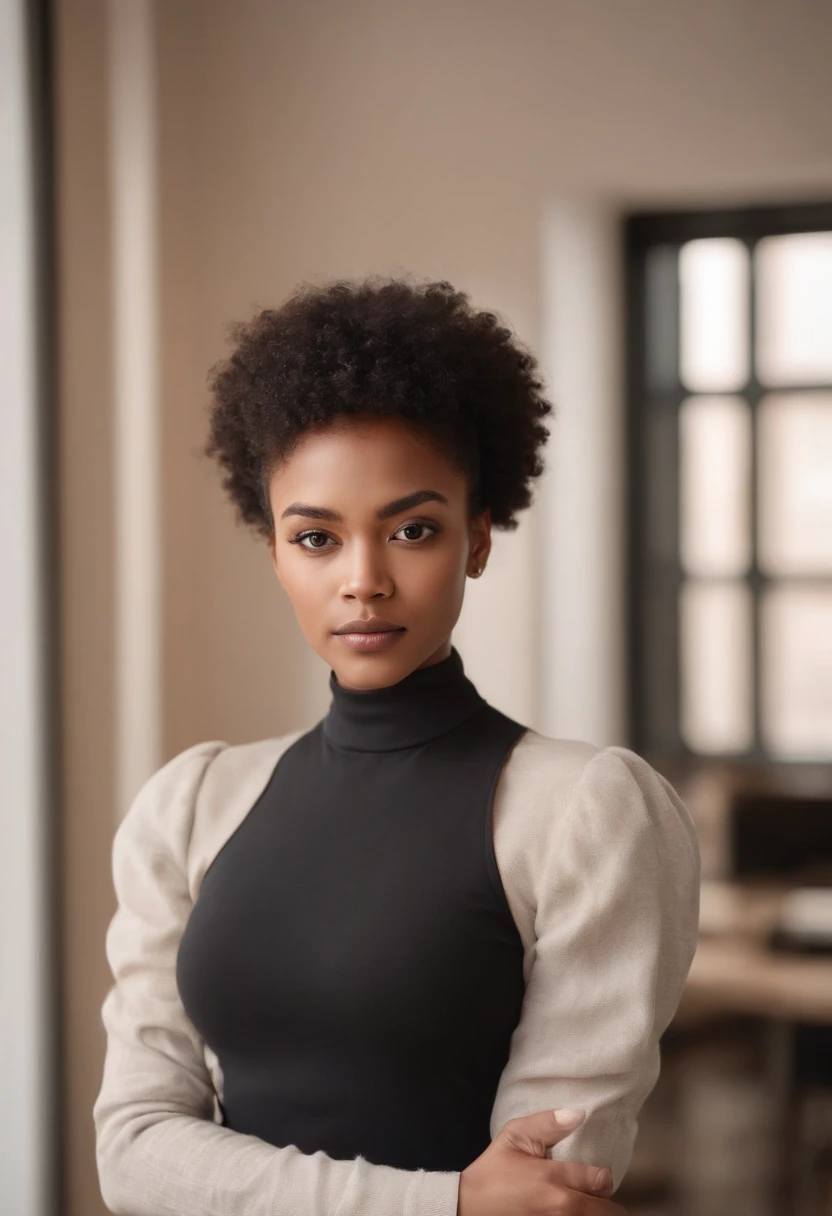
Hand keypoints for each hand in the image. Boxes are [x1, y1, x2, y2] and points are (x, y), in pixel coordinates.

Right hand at [457, 1108, 626, 1215]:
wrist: (469, 1207)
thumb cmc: (492, 1171)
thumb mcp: (514, 1135)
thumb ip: (547, 1123)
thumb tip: (579, 1114)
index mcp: (555, 1180)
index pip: (602, 1181)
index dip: (603, 1178)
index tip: (598, 1176)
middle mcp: (562, 1208)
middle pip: (607, 1211)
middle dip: (606, 1202)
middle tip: (597, 1194)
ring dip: (595, 1212)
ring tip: (588, 1204)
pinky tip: (568, 1211)